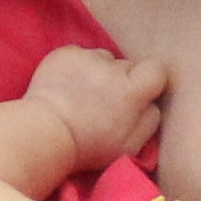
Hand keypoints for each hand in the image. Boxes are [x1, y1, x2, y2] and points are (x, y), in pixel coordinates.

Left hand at [19, 47, 167, 173]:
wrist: (43, 133)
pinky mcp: (64, 54)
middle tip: (104, 102)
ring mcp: (86, 58)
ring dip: (98, 71)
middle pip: (127, 65)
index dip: (151, 80)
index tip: (140, 93)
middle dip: (121, 80)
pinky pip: (79, 54)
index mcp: (131, 92)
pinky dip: (76, 66)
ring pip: (103, 58)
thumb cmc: (88, 147)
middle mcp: (112, 68)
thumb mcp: (130, 147)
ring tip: (82, 93)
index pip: (157, 69)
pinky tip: (66, 85)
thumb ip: (149, 121)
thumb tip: (152, 103)